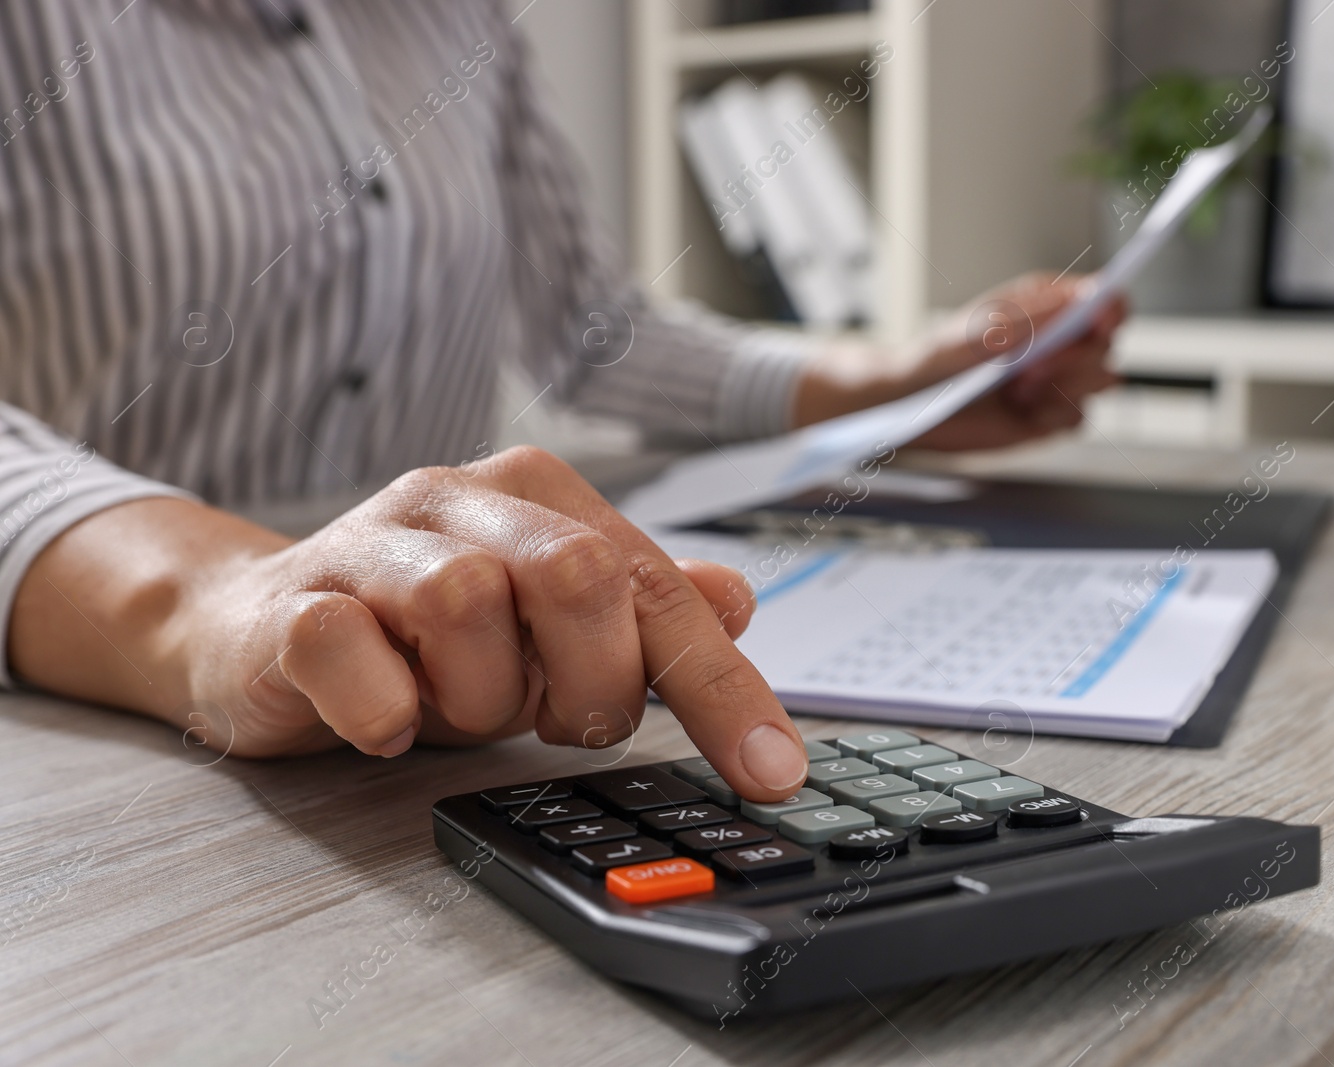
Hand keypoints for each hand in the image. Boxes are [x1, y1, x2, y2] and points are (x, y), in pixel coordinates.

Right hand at [11, 447, 811, 800]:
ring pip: (466, 607)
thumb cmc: (424, 634)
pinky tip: (389, 719)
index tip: (772, 773)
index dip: (721, 687)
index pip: (656, 586)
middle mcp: (461, 500)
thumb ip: (644, 612)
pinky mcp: (294, 604)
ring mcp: (370, 543)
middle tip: (550, 719)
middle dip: (587, 681)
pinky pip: (351, 652)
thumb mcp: (550, 627)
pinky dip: (384, 708)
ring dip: (479, 697)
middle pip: (577, 576)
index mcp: (539, 496)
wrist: (256, 627)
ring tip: (453, 706)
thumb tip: (737, 599)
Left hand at [794, 272, 1126, 449]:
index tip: (1099, 319)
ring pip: (1103, 380)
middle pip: (1106, 343)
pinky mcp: (1048, 417)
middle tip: (1032, 367)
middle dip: (1077, 357)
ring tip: (1021, 389)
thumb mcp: (972, 334)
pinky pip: (1078, 418)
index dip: (1111, 307)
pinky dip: (1056, 416)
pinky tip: (1023, 412)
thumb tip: (1073, 302)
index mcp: (1045, 305)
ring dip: (1068, 386)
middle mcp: (1058, 340)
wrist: (907, 407)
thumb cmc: (934, 360)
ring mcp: (1056, 380)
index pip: (1102, 298)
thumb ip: (1023, 319)